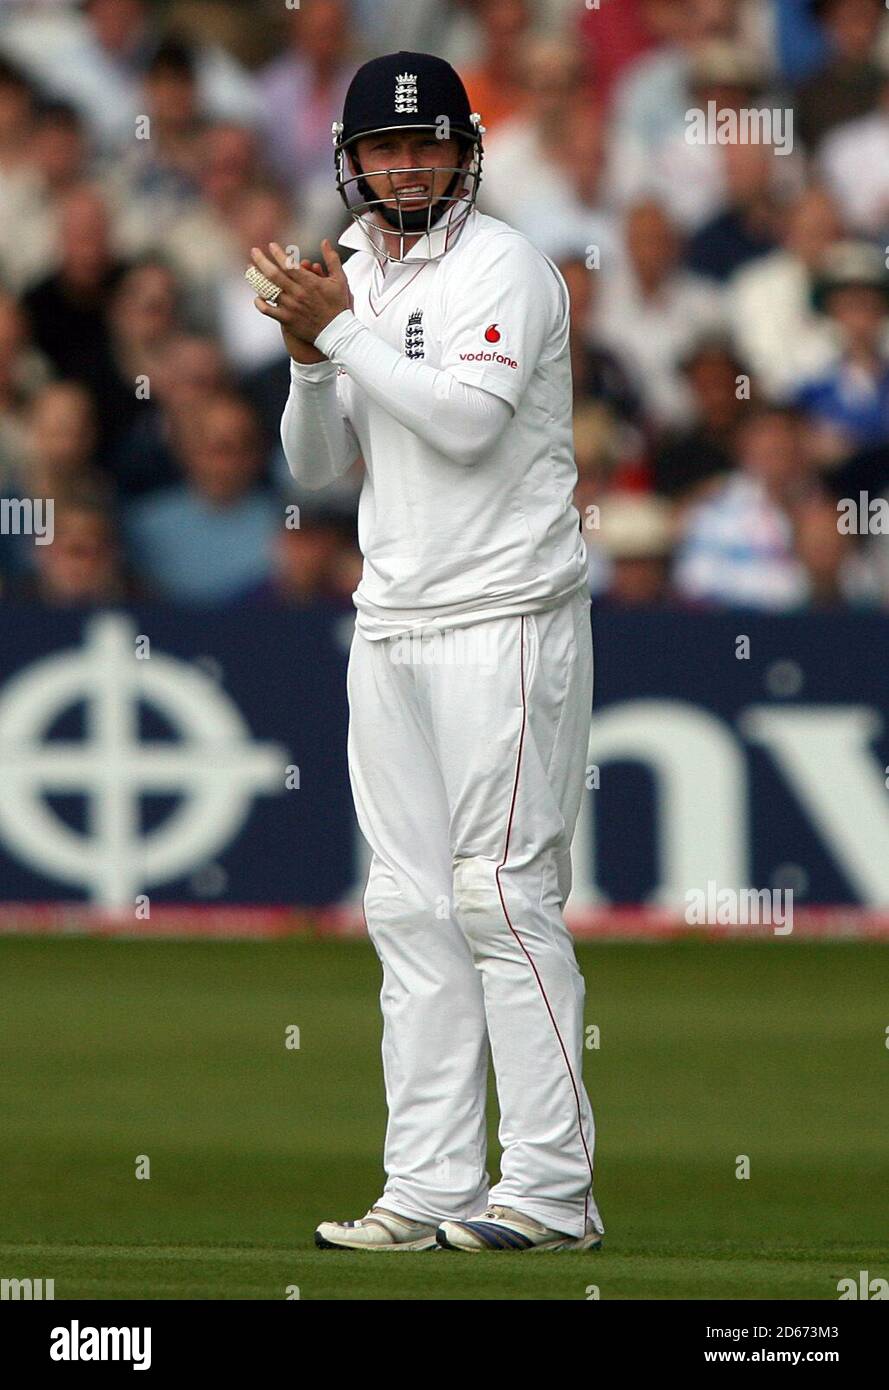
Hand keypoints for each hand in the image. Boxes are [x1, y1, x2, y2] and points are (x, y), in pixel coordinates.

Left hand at [250, 240, 352, 362]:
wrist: (337, 333)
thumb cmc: (338, 306)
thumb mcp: (340, 280)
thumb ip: (332, 259)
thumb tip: (324, 242)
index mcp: (309, 282)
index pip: (288, 264)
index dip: (277, 253)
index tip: (271, 246)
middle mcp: (297, 293)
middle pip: (273, 274)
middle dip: (261, 260)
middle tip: (254, 251)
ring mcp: (290, 307)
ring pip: (267, 290)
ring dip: (256, 278)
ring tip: (250, 270)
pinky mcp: (286, 320)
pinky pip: (267, 310)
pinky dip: (259, 302)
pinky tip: (257, 297)